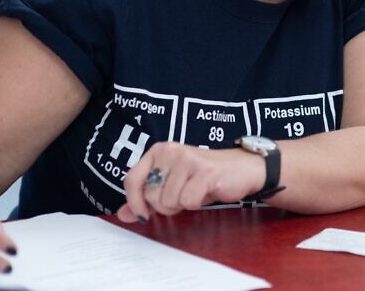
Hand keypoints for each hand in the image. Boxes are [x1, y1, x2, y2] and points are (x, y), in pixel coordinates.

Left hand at [117, 142, 265, 222]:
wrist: (242, 169)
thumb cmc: (204, 178)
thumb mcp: (172, 185)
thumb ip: (146, 198)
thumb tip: (123, 214)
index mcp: (158, 151)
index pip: (131, 180)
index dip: (134, 202)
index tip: (144, 214)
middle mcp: (170, 150)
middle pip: (151, 196)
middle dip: (166, 205)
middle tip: (184, 195)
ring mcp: (187, 159)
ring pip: (168, 201)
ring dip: (182, 205)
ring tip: (196, 192)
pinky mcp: (204, 171)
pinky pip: (188, 201)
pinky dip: (196, 204)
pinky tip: (206, 192)